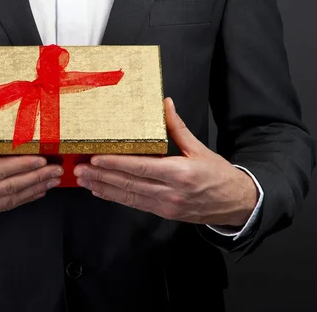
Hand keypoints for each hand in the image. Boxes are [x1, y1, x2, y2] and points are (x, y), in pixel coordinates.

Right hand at [0, 101, 63, 230]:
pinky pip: (2, 207)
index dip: (20, 166)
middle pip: (8, 187)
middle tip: (55, 170)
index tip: (39, 160)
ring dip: (33, 190)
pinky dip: (21, 200)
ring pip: (9, 200)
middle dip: (36, 178)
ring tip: (52, 181)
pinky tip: (34, 193)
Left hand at [73, 98, 257, 226]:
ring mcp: (166, 205)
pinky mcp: (163, 212)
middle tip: (79, 170)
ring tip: (83, 180)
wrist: (237, 203)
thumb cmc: (219, 174)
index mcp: (180, 172)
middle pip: (129, 184)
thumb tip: (164, 104)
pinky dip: (115, 197)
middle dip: (101, 176)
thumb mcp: (199, 148)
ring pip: (128, 196)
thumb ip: (177, 128)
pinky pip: (135, 204)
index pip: (141, 167)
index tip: (96, 159)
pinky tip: (101, 191)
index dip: (116, 164)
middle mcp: (171, 191)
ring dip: (103, 188)